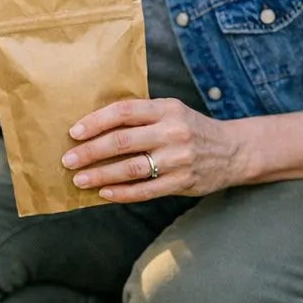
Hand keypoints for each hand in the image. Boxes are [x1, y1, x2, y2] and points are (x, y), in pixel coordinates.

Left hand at [60, 98, 244, 202]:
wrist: (234, 150)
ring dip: (101, 175)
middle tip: (68, 159)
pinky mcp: (182, 182)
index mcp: (166, 109)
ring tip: (79, 179)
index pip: (124, 112)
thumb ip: (141, 117)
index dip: (96, 122)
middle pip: (122, 141)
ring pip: (131, 168)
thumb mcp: (171, 112)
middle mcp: (172, 132)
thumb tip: (94, 126)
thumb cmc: (191, 129)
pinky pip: (146, 190)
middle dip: (90, 152)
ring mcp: (178, 159)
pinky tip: (104, 193)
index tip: (74, 132)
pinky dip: (122, 193)